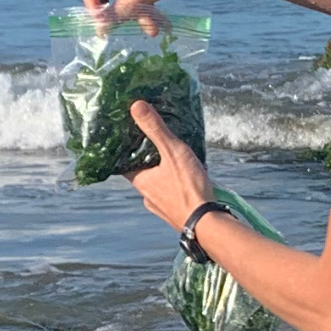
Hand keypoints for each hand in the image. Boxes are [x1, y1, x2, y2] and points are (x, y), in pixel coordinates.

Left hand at [121, 100, 214, 229]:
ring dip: (165, 173)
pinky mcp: (175, 213)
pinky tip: (189, 179)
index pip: (124, 162)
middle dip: (151, 159)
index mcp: (140, 181)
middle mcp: (147, 196)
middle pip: (142, 172)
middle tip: (160, 145)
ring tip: (177, 161)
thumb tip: (136, 107)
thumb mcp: (172, 152)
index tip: (132, 136)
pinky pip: (172, 195)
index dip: (128, 149)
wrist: (206, 223)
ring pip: (158, 184)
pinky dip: (177, 186)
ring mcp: (161, 206)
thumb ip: (155, 129)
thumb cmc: (188, 189)